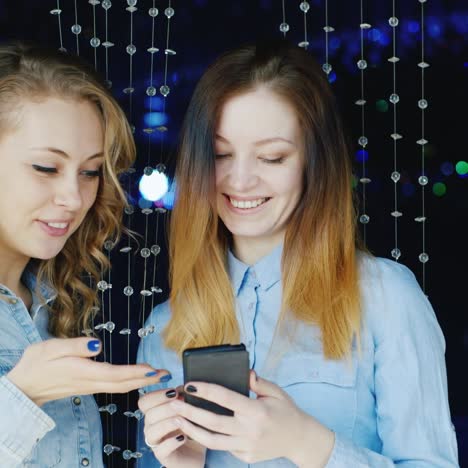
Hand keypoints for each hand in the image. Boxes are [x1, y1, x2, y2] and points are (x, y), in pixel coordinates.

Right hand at [6, 337, 166, 405]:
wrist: (23, 387)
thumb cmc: (36, 364)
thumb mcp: (50, 349)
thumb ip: (75, 346)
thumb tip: (98, 345)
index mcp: (83, 372)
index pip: (115, 374)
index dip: (135, 373)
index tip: (153, 370)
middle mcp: (90, 382)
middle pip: (123, 384)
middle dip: (145, 380)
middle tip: (165, 375)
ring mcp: (90, 386)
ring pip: (119, 387)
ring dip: (139, 382)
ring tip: (157, 377)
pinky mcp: (88, 386)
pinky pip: (113, 387)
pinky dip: (129, 383)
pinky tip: (136, 379)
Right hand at [138, 386, 205, 467]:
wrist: (196, 454)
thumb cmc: (191, 429)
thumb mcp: (189, 411)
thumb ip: (183, 399)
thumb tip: (184, 387)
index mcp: (155, 413)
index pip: (144, 401)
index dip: (156, 395)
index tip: (174, 391)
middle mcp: (152, 427)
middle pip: (149, 414)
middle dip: (165, 407)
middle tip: (181, 403)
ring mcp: (156, 443)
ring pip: (151, 432)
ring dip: (167, 423)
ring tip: (181, 420)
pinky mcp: (163, 457)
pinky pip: (161, 450)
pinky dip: (171, 442)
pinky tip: (183, 437)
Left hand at [168, 371, 334, 466]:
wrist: (300, 439)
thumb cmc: (287, 411)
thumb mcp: (276, 391)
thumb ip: (257, 382)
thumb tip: (244, 371)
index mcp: (257, 411)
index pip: (225, 398)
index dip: (206, 390)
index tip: (190, 384)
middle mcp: (250, 431)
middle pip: (213, 422)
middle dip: (190, 412)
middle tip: (173, 403)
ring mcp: (247, 447)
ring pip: (213, 440)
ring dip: (192, 429)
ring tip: (178, 419)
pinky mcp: (246, 457)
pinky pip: (223, 447)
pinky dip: (209, 438)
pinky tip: (197, 429)